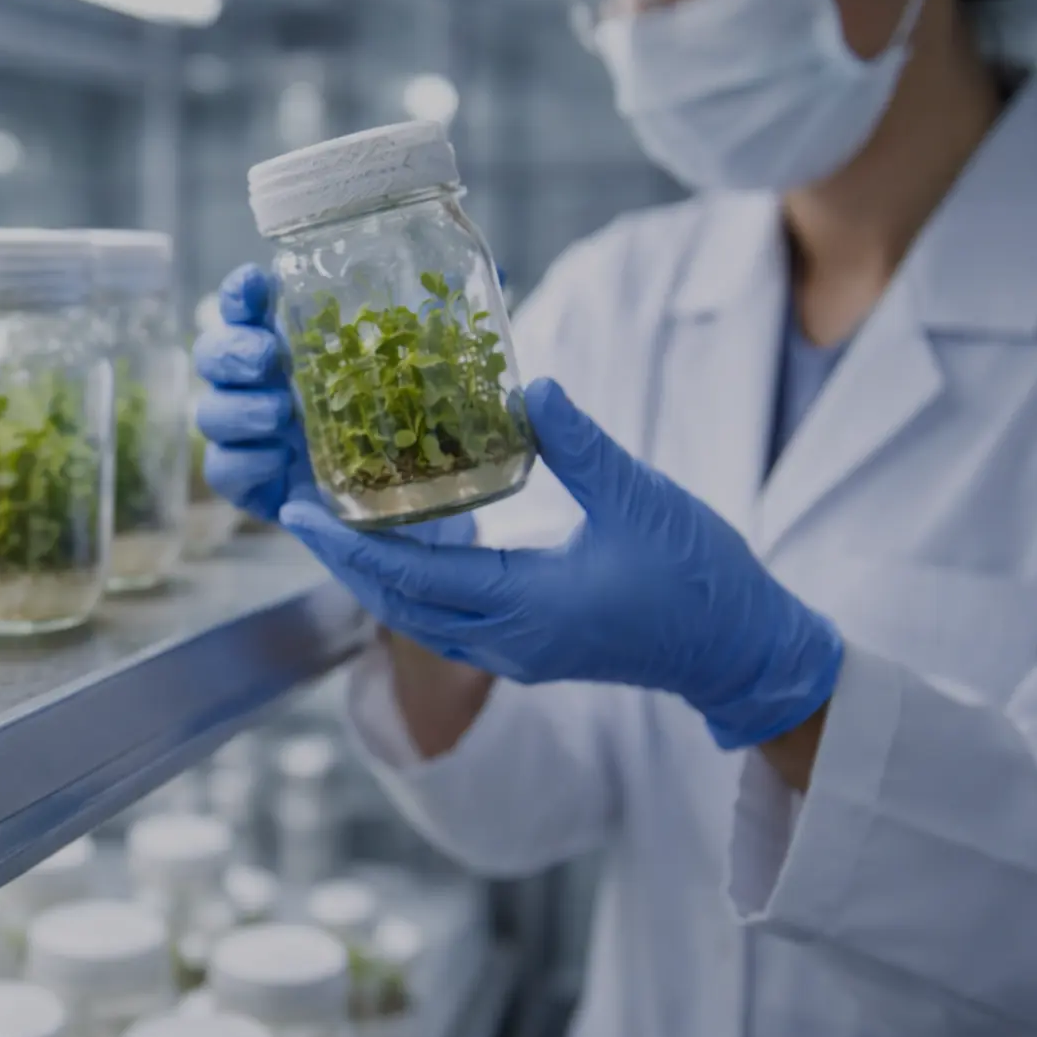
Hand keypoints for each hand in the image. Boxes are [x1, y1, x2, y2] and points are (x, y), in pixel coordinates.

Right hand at [194, 264, 474, 543]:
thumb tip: (494, 270)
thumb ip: (451, 328)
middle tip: (267, 358)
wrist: (426, 510)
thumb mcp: (443, 374)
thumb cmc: (423, 429)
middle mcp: (266, 384)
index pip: (252, 305)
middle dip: (231, 349)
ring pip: (211, 413)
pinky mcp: (258, 486)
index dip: (243, 291)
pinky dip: (243, 463)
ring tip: (278, 415)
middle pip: (215, 353)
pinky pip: (226, 472)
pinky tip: (276, 461)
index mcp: (299, 344)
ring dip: (237, 409)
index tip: (257, 282)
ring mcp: (256, 437)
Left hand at [281, 378, 842, 748]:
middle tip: (294, 510)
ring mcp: (513, 653)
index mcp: (523, 608)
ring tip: (333, 526)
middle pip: (395, 604)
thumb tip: (528, 383)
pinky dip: (409, 588)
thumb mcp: (639, 497)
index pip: (410, 576)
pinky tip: (400, 551)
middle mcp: (504, 641)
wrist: (742, 652)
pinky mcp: (527, 651)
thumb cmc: (699, 578)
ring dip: (370, 576)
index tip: (299, 508)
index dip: (348, 543)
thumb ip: (579, 443)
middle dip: (341, 560)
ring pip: (416, 618)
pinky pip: (444, 622)